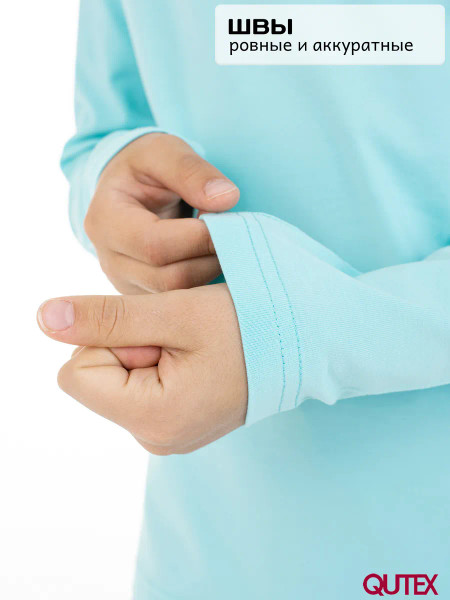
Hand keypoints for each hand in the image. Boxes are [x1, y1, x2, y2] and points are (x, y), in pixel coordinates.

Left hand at [37, 284, 247, 453]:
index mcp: (152, 419)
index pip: (76, 371)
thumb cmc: (251, 324)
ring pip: (118, 376)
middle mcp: (155, 439)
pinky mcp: (175, 422)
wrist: (306, 344)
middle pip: (96, 375)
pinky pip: (140, 384)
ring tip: (194, 345)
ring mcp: (167, 433)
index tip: (160, 331)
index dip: (109, 338)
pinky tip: (196, 356)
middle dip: (128, 343)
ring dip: (145, 349)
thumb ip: (106, 318)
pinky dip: (158, 361)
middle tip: (182, 336)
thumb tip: (43, 318)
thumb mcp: (174, 313)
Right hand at [84, 133, 238, 293]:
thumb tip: (226, 199)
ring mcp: (125, 282)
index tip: (231, 223)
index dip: (199, 238)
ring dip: (211, 272)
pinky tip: (218, 260)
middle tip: (237, 238)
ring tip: (228, 245)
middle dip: (209, 258)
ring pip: (177, 295)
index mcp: (105, 220)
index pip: (154, 244)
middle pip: (168, 277)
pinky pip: (180, 303)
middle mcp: (109, 259)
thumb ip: (192, 170)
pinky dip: (205, 286)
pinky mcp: (144, 295)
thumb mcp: (164, 151)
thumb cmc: (146, 167)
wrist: (129, 187)